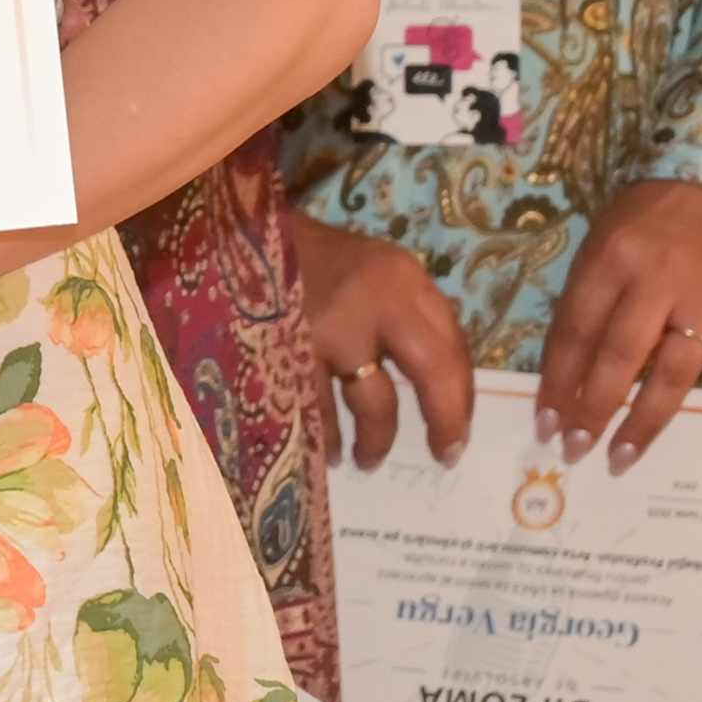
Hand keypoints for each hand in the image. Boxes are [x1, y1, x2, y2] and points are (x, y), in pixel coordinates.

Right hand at [295, 214, 475, 470]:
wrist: (240, 241)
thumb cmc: (315, 258)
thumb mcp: (374, 269)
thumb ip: (408, 314)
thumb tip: (439, 379)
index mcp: (402, 277)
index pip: (453, 344)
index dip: (461, 396)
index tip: (460, 432)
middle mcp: (374, 299)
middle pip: (431, 369)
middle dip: (443, 420)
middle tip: (444, 456)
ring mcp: (329, 328)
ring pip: (372, 402)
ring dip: (376, 439)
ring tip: (368, 459)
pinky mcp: (287, 352)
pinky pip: (319, 410)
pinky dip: (327, 437)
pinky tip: (329, 450)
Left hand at [537, 177, 701, 467]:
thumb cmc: (649, 214)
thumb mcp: (602, 239)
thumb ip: (587, 298)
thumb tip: (564, 374)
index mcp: (612, 257)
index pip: (577, 332)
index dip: (557, 382)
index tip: (545, 423)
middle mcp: (658, 279)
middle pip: (620, 357)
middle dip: (593, 409)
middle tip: (575, 449)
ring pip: (674, 372)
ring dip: (646, 422)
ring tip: (621, 457)